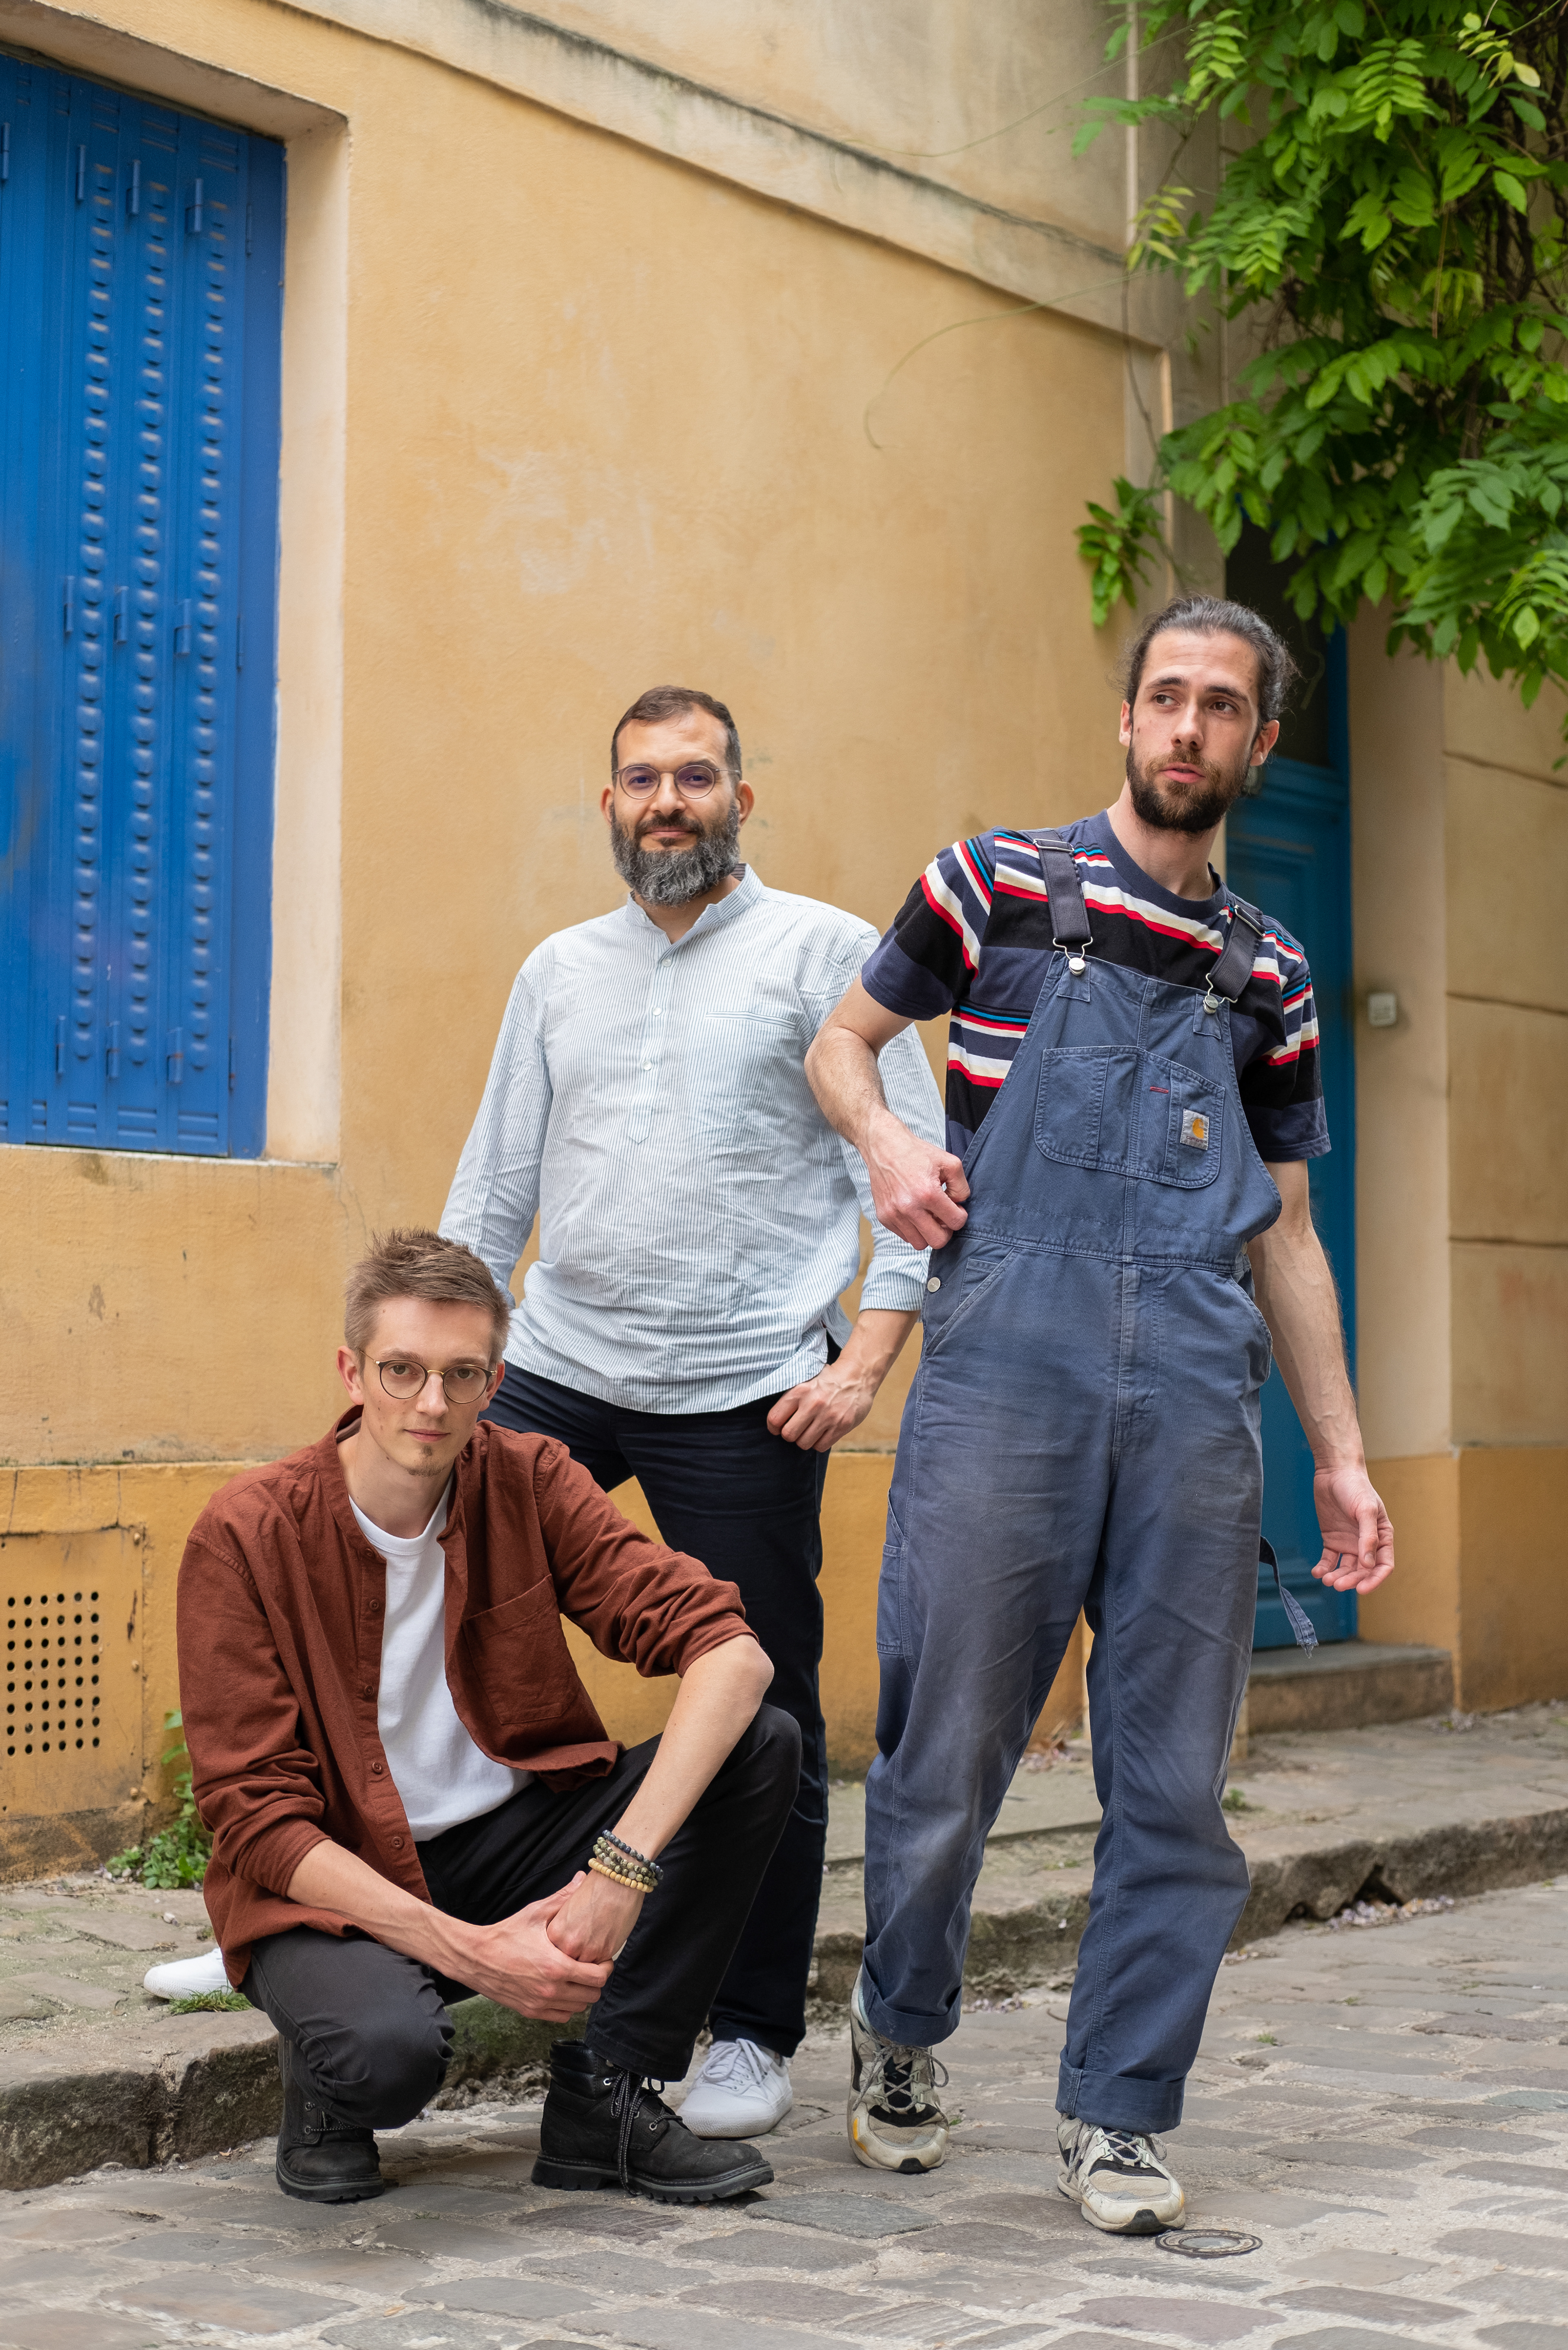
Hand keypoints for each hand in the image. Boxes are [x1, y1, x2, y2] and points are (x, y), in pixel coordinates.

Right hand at [459, 1874, 615, 2019]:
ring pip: (578, 2008)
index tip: (602, 1957)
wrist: (475, 1957)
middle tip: (591, 1965)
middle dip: (596, 1980)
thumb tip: (582, 1877)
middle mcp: (550, 1990)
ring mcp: (540, 2004)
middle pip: (592, 1995)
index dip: (606, 1967)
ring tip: (577, 1976)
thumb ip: (562, 1898)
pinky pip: (561, 2016)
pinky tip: (562, 1989)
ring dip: (582, 1993)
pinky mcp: (530, 2011)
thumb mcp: (535, 1913)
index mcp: (556, 1967)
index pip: (598, 1977)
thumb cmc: (505, 1935)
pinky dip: (567, 2006)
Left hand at [546, 1867, 644, 1967]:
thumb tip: (555, 1939)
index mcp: (555, 1933)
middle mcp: (568, 1945)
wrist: (617, 1880)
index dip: (560, 1951)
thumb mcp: (567, 1904)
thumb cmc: (594, 1888)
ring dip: (587, 1962)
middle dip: (573, 1959)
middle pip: (567, 1964)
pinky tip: (603, 1945)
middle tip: (581, 1948)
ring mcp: (587, 1951)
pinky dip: (600, 1960)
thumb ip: (559, 1925)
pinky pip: (599, 1966)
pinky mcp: (604, 1953)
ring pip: (583, 1968)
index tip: (566, 1945)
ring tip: (591, 1948)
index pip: (552, 1954)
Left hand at [768, 1357, 877, 1450]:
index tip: (778, 1427)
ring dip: (805, 1440)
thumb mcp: (806, 1379)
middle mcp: (813, 1404)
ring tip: (810, 1430)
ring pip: (804, 1443)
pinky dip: (819, 1442)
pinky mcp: (842, 1426)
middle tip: (796, 1429)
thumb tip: (774, 1417)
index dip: (773, 1427)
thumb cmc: (827, 1379)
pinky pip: (821, 1446)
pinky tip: (822, 1432)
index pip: (775, 1418)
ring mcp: (828, 1417)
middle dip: (790, 1434)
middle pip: (788, 1435)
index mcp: (800, 1391)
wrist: (857, 1376)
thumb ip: (791, 1396)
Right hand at [864, 1107, 968, 1249]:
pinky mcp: (883, 1217)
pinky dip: (912, 1229)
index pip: (955, 1222)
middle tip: (943, 1217)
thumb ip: (962, 1186)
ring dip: (927, 1233)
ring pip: (919, 1244)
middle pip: (938, 1241)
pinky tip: (914, 1213)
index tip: (955, 1208)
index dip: (960, 1216)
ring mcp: (894, 1214)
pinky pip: (904, 1236)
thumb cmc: (916, 1153)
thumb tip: (959, 1205)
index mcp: (928, 1193)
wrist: (884, 1147)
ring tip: (928, 1216)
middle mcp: (909, 1207)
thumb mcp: (949, 1162)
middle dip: (945, 1231)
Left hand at [1310, 1465, 1394, 1592]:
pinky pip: (1329, 1559)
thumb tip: (1368, 1565)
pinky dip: (1324, 1567)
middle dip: (1352, 1580)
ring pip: (1345, 1568)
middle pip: (1362, 1571)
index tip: (1361, 1589)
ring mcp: (1348, 1542)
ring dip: (1337, 1576)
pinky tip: (1317, 1572)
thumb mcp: (1366, 1510)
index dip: (1375, 1580)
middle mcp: (1366, 1543)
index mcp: (1382, 1537)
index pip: (1383, 1566)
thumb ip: (1368, 1537)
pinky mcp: (1332, 1539)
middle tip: (1338, 1584)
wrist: (1334, 1472)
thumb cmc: (1356, 1487)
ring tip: (1326, 1579)